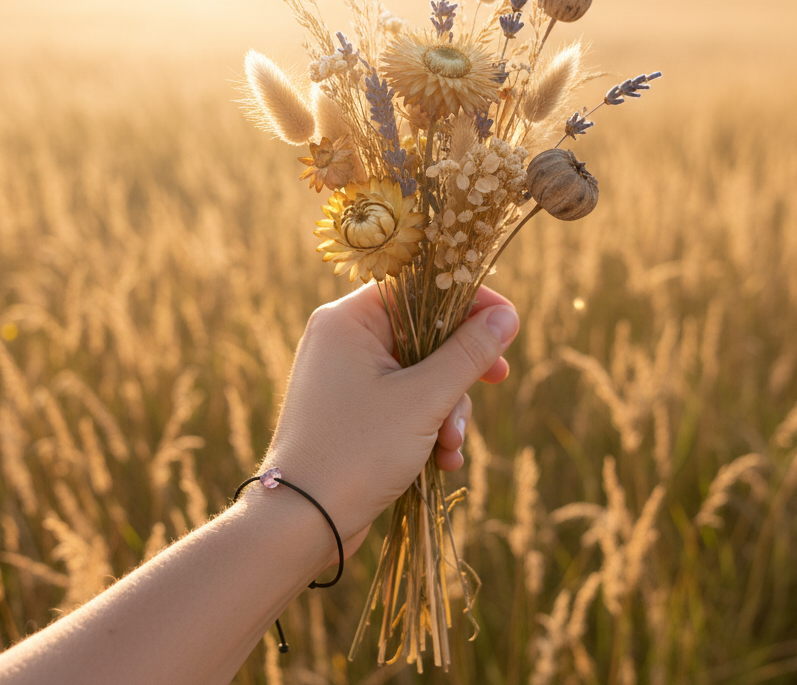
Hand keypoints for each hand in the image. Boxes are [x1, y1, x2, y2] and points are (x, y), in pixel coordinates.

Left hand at [262, 283, 518, 554]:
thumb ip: (468, 353)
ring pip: (418, 373)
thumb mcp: (424, 399)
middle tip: (497, 379)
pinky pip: (401, 402)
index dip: (466, 301)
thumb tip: (506, 317)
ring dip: (447, 407)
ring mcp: (345, 377)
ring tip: (451, 445)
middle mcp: (343, 340)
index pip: (418, 287)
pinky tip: (442, 460)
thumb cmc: (358, 450)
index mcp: (348, 320)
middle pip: (423, 333)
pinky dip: (426, 425)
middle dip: (459, 371)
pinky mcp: (352, 411)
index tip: (506, 323)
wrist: (302, 521)